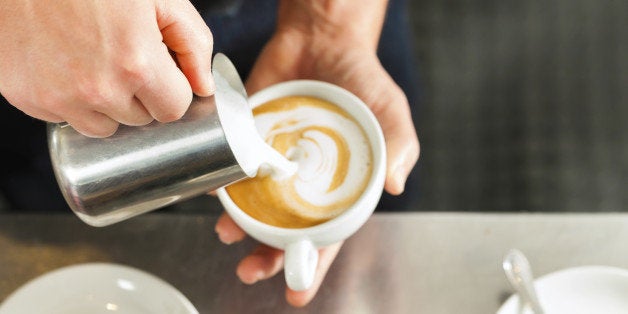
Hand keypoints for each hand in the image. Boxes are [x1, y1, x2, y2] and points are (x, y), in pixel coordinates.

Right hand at [0, 0, 213, 136]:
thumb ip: (192, 43)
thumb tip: (204, 86)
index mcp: (136, 64)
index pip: (174, 109)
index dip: (172, 89)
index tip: (162, 71)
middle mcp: (98, 89)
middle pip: (142, 120)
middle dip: (142, 95)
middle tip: (125, 57)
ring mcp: (59, 98)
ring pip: (105, 127)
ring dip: (108, 105)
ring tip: (96, 62)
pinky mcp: (29, 98)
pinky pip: (66, 119)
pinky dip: (72, 101)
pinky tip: (68, 66)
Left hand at [215, 5, 418, 308]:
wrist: (323, 39)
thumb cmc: (363, 78)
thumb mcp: (390, 110)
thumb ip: (398, 145)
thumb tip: (394, 185)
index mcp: (338, 185)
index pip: (327, 234)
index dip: (313, 264)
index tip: (298, 292)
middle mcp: (303, 180)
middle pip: (284, 229)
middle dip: (267, 255)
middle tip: (251, 270)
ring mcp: (275, 161)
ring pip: (254, 205)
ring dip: (240, 225)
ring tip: (228, 234)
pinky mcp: (250, 138)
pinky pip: (235, 166)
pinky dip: (223, 182)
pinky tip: (215, 192)